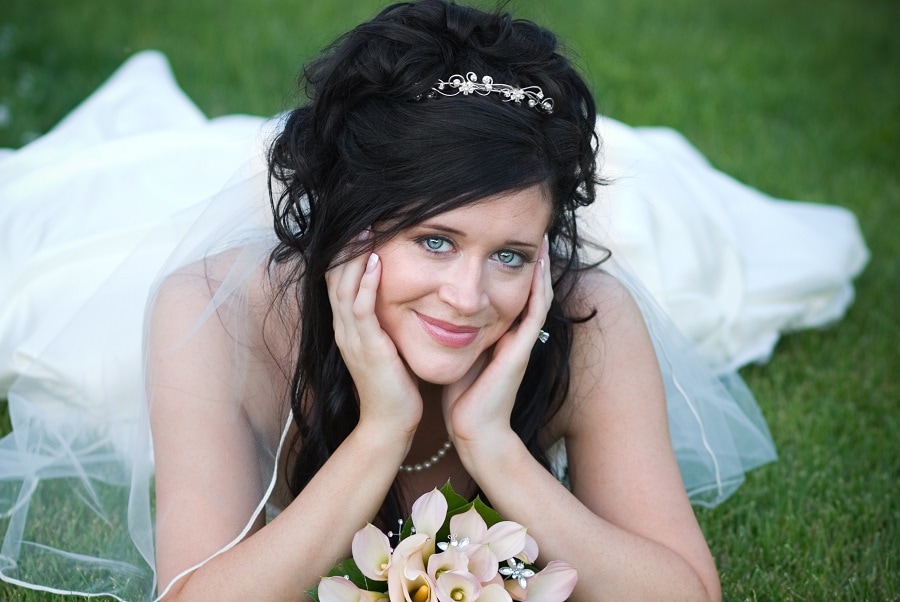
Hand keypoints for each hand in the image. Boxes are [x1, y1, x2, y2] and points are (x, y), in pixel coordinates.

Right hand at [326, 233, 422, 437]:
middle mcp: (344, 329)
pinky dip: (365, 284)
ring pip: (343, 288)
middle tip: (360, 218)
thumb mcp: (387, 347)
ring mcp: (352, 338)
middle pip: (334, 278)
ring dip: (354, 257)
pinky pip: (360, 309)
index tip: (360, 227)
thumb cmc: (395, 386)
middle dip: (346, 247)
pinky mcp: (366, 348)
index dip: (346, 254)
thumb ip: (386, 323)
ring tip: (366, 230)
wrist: (390, 423)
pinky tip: (375, 263)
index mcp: (348, 328)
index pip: (338, 282)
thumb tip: (401, 300)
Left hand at [441, 236, 553, 463]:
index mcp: (501, 334)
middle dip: (530, 261)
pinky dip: (539, 286)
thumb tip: (439, 309)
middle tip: (530, 231)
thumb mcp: (459, 353)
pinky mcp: (521, 349)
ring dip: (540, 266)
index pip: (508, 292)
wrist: (473, 430)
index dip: (510, 268)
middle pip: (528, 289)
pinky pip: (535, 310)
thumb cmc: (463, 397)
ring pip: (537, 294)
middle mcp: (515, 334)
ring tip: (540, 238)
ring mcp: (522, 341)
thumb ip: (457, 333)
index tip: (503, 240)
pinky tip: (539, 265)